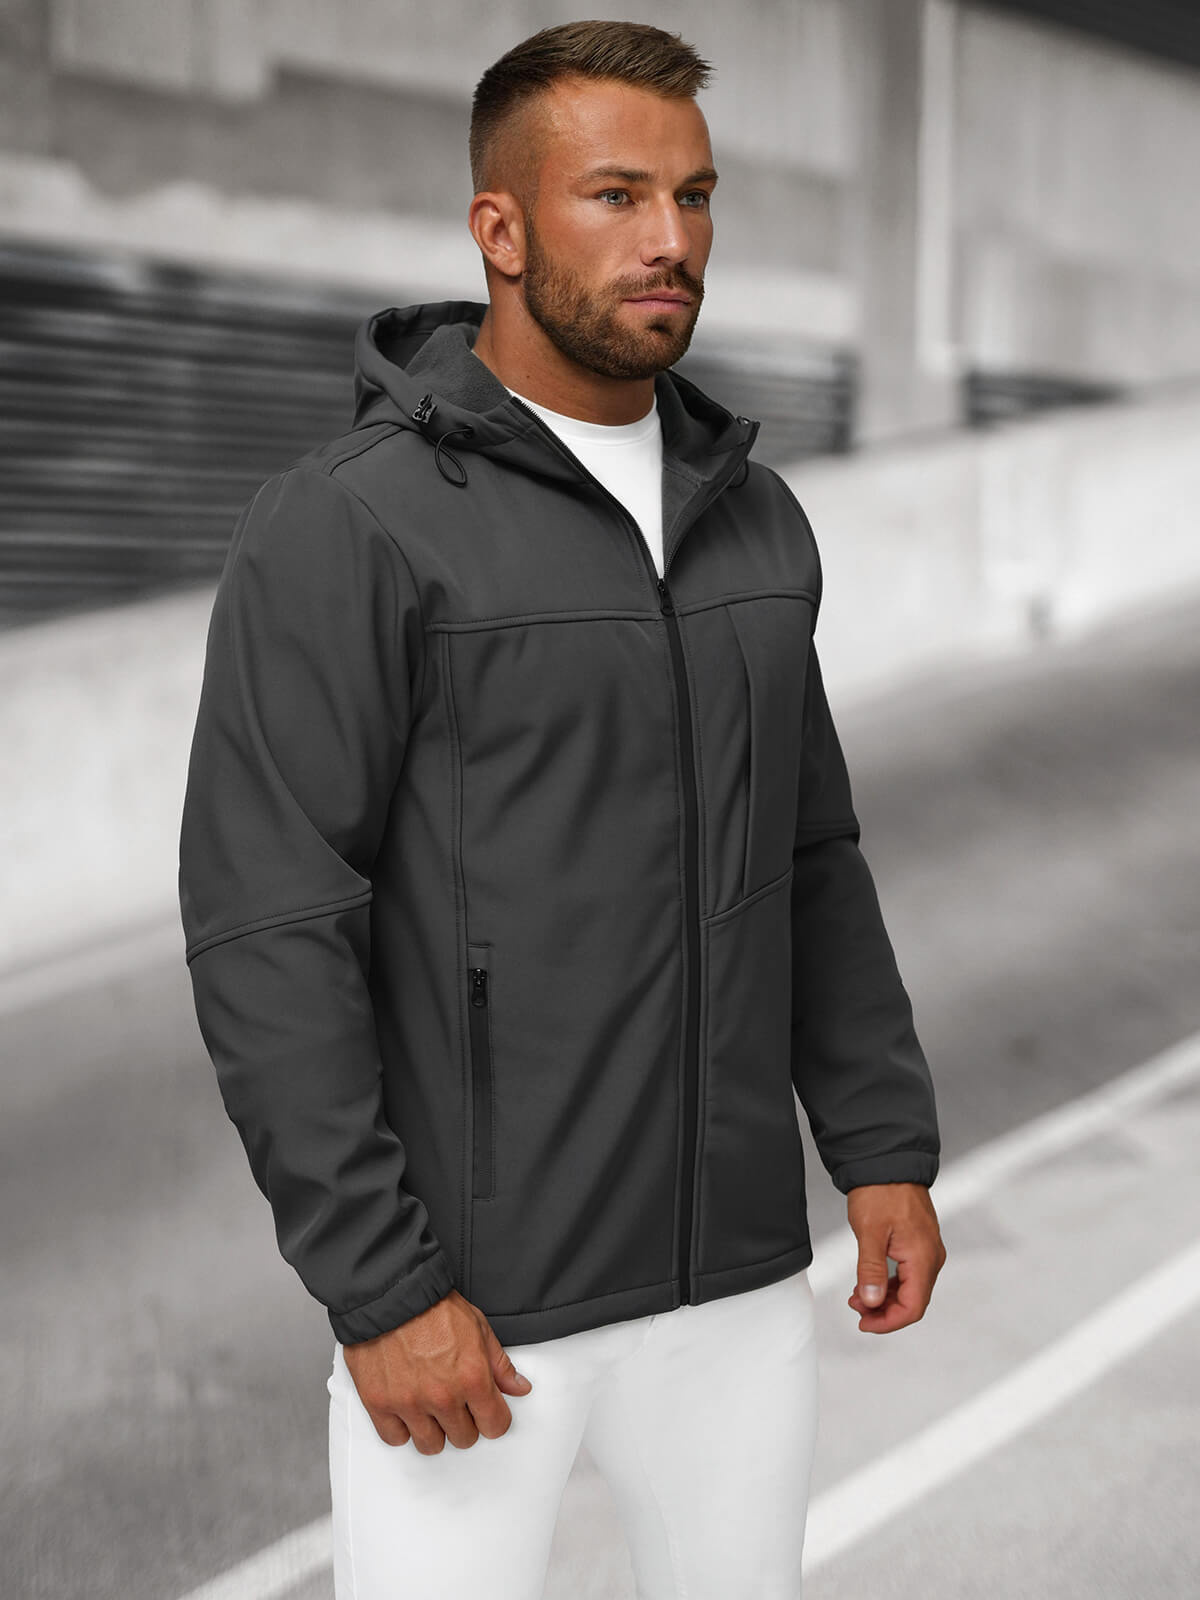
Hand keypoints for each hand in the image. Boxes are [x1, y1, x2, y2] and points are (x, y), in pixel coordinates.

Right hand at [342, 1288, 533, 1452]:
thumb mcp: (479, 1327)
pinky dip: (402, 1428)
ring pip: (431, 1445)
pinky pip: (395, 1439)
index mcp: (472, 1378)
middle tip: (457, 1402)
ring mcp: (409, 1404)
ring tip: (431, 1407)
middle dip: (465, 1423)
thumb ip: (500, 1364)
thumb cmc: (433, 1306)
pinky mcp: (379, 1404)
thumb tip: (519, 1388)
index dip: (494, 1418)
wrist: (391, 1293)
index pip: (495, 1426)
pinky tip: (407, 1409)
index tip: (487, 1410)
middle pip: (464, 1439)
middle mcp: (442, 1397)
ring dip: (434, 1430)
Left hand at [845, 1181, 945, 1333]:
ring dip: (885, 1299)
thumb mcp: (869, 1232)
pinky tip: (869, 1282)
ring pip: (910, 1289)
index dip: (888, 1322)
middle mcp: (931, 1257)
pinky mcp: (918, 1243)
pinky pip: (908, 1274)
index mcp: (922, 1257)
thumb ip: (870, 1270)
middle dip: (884, 1312)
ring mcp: (927, 1250)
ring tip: (857, 1297)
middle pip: (913, 1302)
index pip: (913, 1307)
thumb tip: (871, 1302)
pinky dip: (889, 1284)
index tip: (864, 1323)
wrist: (888, 1161)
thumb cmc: (879, 1191)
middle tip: (855, 1308)